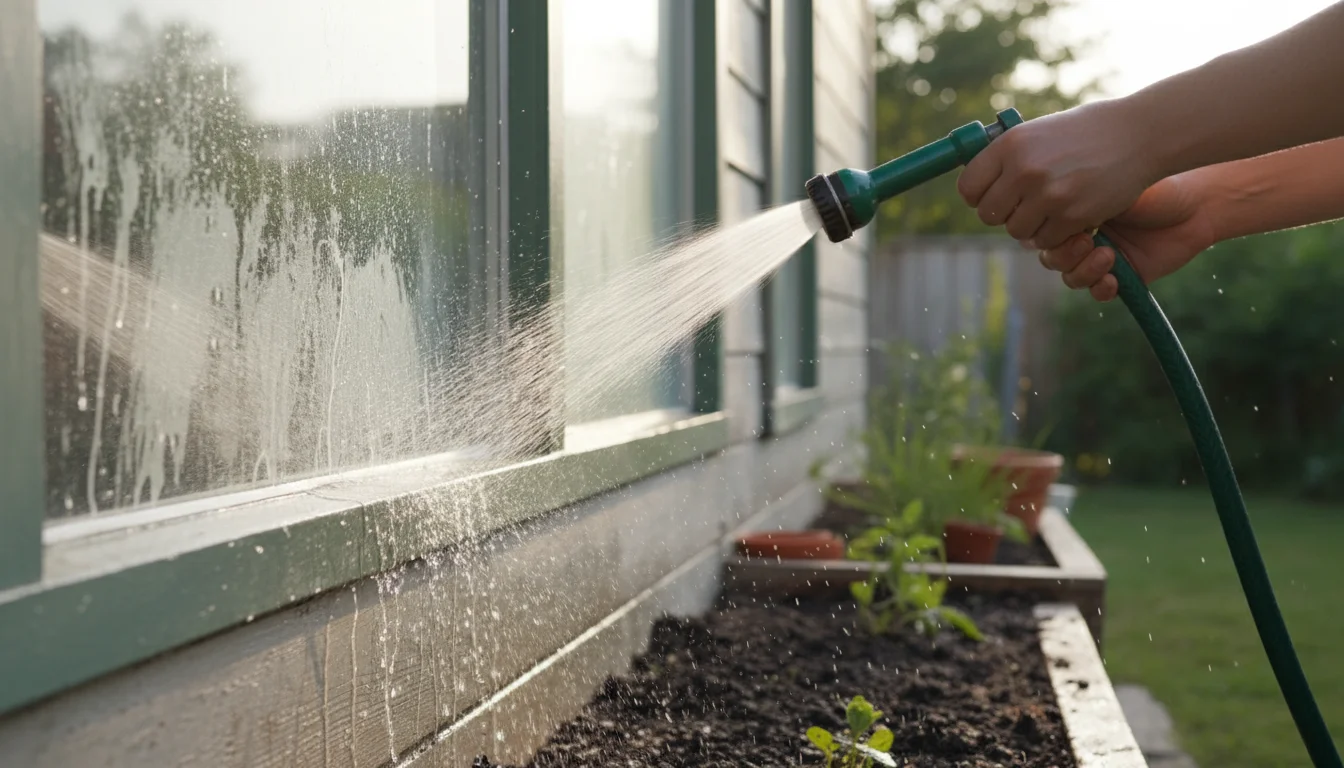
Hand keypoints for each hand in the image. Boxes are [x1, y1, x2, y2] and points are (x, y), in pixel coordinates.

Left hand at [956, 99, 1160, 250]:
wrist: (1140, 134)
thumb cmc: (1088, 131)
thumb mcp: (1040, 131)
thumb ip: (1009, 155)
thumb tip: (977, 183)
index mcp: (1011, 145)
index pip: (968, 188)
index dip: (979, 196)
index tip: (993, 194)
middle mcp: (1025, 170)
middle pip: (989, 215)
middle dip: (1004, 214)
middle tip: (1025, 204)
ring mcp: (1049, 195)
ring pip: (1017, 231)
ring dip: (1031, 225)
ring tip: (1052, 205)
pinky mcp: (1072, 216)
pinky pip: (1046, 241)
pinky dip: (1055, 234)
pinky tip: (1070, 214)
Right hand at [1037, 171, 1217, 301]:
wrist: (1198, 204)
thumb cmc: (1156, 187)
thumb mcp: (1113, 185)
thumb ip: (1080, 198)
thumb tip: (1047, 209)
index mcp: (1076, 210)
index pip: (1043, 230)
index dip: (1046, 234)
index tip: (1062, 223)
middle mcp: (1084, 235)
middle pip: (1051, 257)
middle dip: (1063, 254)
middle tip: (1087, 240)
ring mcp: (1101, 258)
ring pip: (1070, 276)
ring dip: (1082, 271)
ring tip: (1108, 256)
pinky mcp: (1122, 277)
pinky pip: (1097, 292)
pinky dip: (1101, 288)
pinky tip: (1114, 279)